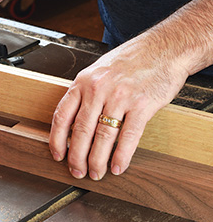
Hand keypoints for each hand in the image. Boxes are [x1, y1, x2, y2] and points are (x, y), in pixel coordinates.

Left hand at [49, 35, 188, 180]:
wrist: (164, 48)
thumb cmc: (130, 60)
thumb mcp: (98, 71)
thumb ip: (84, 94)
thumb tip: (71, 125)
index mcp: (83, 82)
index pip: (62, 116)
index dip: (57, 140)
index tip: (57, 155)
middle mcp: (98, 89)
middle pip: (81, 131)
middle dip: (77, 157)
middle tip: (77, 171)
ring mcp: (120, 97)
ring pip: (103, 137)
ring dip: (97, 161)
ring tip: (96, 173)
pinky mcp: (142, 105)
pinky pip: (128, 136)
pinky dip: (121, 155)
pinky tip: (117, 167)